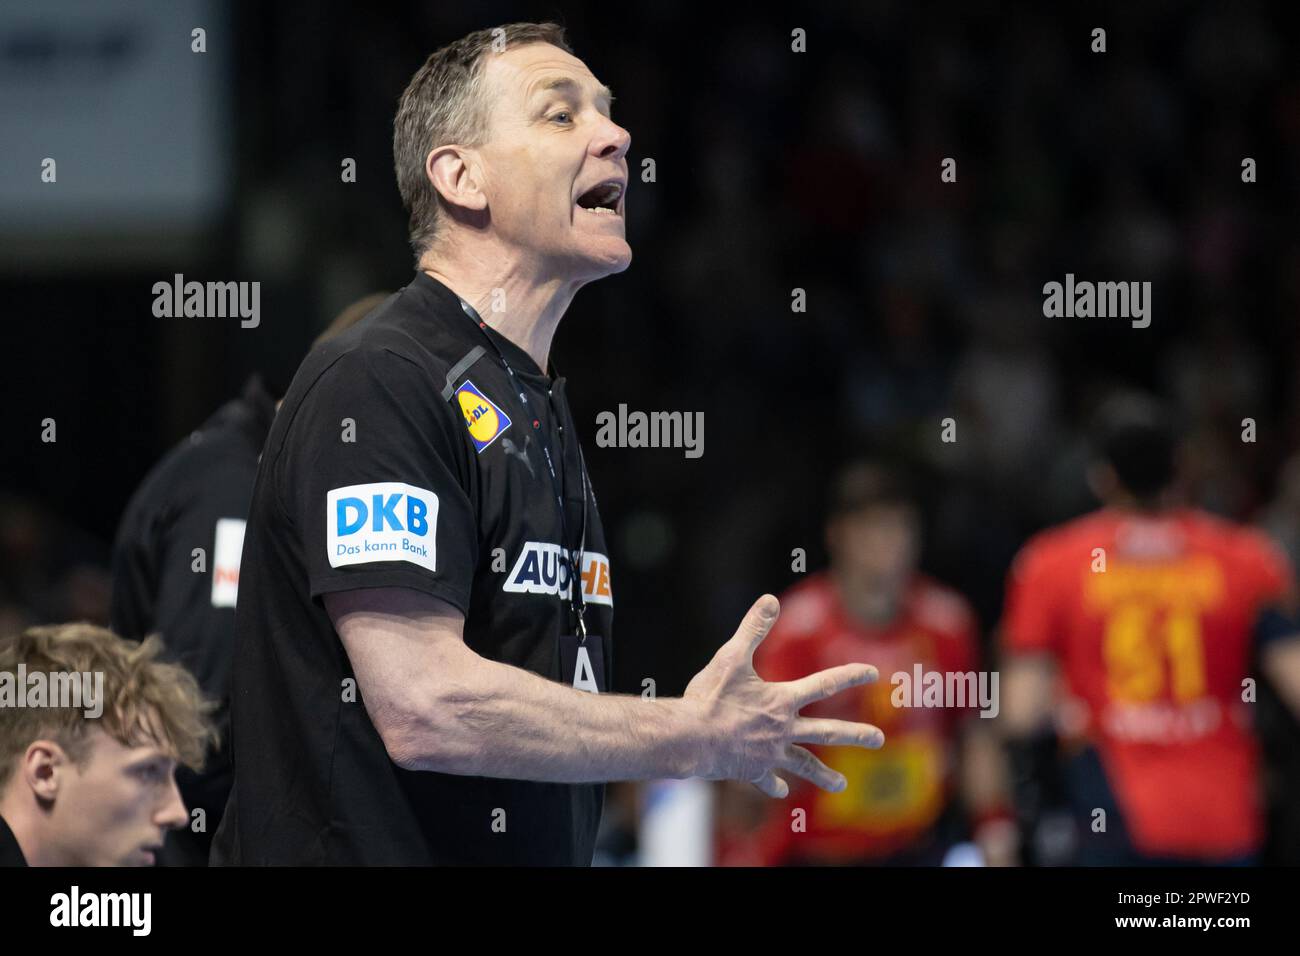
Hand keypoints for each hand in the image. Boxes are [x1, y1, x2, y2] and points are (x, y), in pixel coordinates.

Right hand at [684, 594, 883, 796]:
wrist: (691, 739)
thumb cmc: (710, 697)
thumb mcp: (731, 656)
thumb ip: (753, 628)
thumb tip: (771, 599)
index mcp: (781, 701)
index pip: (824, 684)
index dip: (850, 676)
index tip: (874, 673)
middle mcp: (782, 729)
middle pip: (826, 732)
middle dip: (855, 734)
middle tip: (879, 739)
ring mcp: (768, 753)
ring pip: (803, 764)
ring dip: (823, 775)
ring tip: (841, 785)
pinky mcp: (750, 769)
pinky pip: (766, 779)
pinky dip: (774, 785)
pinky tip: (780, 790)